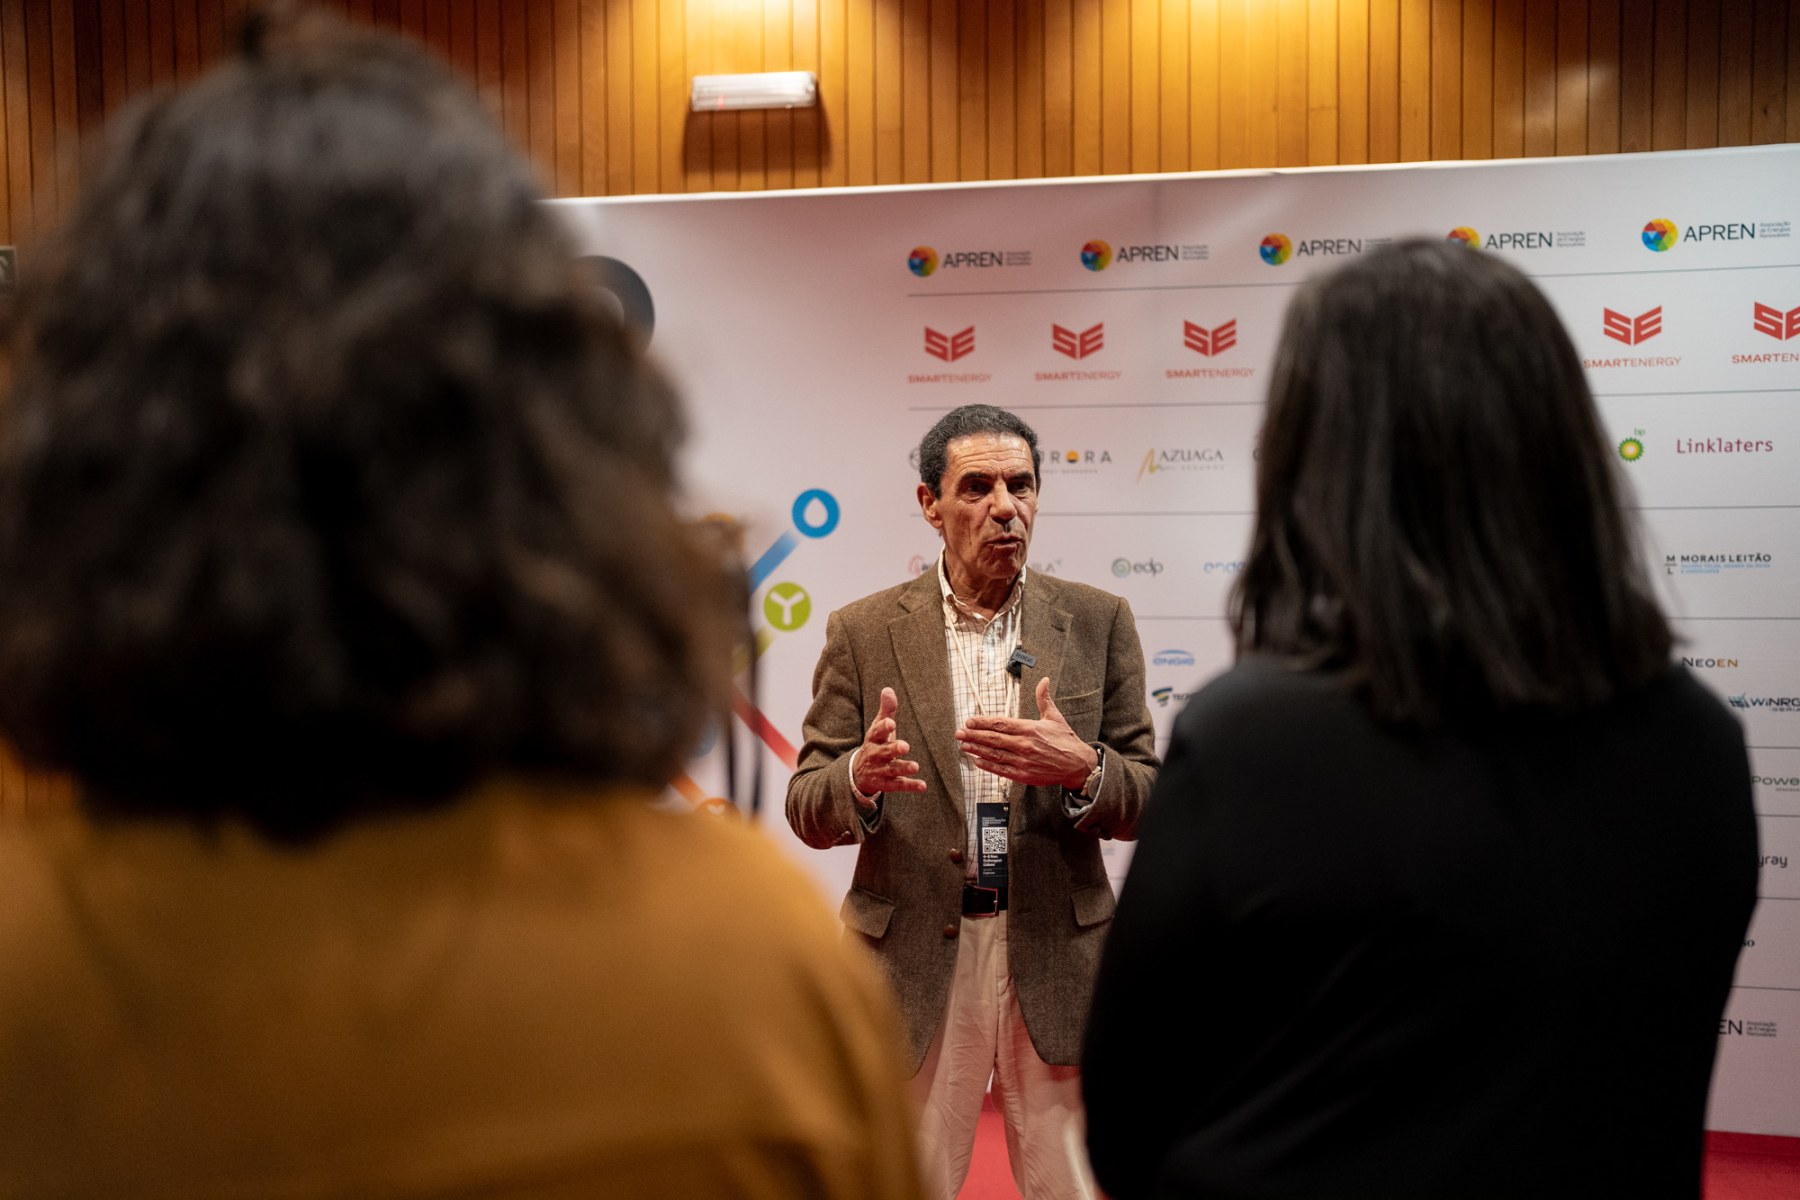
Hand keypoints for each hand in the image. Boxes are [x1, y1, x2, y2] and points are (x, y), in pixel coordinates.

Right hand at [852, 687, 927, 803]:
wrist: (858, 773)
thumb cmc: (875, 744)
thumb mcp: (878, 727)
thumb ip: (886, 710)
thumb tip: (888, 689)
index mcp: (873, 739)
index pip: (877, 732)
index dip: (883, 727)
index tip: (891, 723)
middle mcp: (875, 755)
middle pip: (883, 752)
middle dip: (893, 749)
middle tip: (905, 746)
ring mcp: (879, 770)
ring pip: (891, 770)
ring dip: (903, 768)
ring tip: (915, 766)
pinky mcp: (886, 784)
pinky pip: (898, 785)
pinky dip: (909, 786)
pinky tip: (922, 785)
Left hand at [956, 677, 1097, 789]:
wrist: (1078, 765)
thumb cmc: (1066, 740)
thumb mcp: (1055, 717)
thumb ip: (1044, 698)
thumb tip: (1044, 680)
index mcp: (1030, 728)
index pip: (1001, 723)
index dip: (982, 722)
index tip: (969, 720)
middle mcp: (1025, 744)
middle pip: (994, 739)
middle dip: (974, 735)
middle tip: (959, 732)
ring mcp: (1023, 761)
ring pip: (995, 754)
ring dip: (977, 749)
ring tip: (963, 745)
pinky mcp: (1024, 775)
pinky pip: (1002, 770)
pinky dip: (988, 766)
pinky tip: (977, 761)